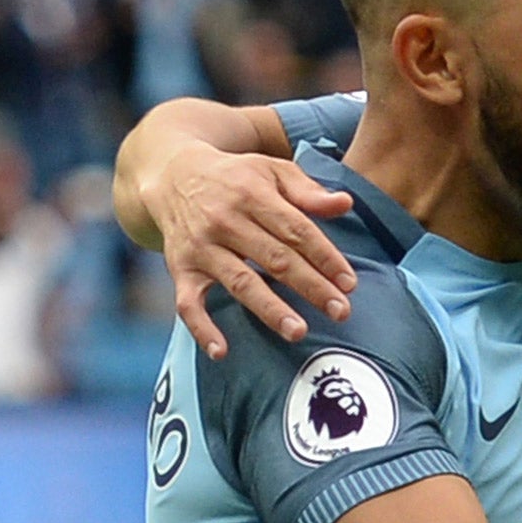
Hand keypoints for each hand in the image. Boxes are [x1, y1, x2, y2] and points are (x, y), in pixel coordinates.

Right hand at [144, 142, 357, 359]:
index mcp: (252, 194)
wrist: (172, 175)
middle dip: (311, 287)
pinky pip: (188, 303)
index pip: (296, 230)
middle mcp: (225, 221)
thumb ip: (307, 190)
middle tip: (341, 312)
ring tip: (299, 332)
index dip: (325, 257)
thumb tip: (345, 203)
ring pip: (240, 282)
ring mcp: (201, 247)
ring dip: (270, 309)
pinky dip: (202, 328)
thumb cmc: (236, 177)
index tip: (349, 284)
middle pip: (275, 259)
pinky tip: (222, 351)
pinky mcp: (180, 268)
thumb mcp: (271, 171)